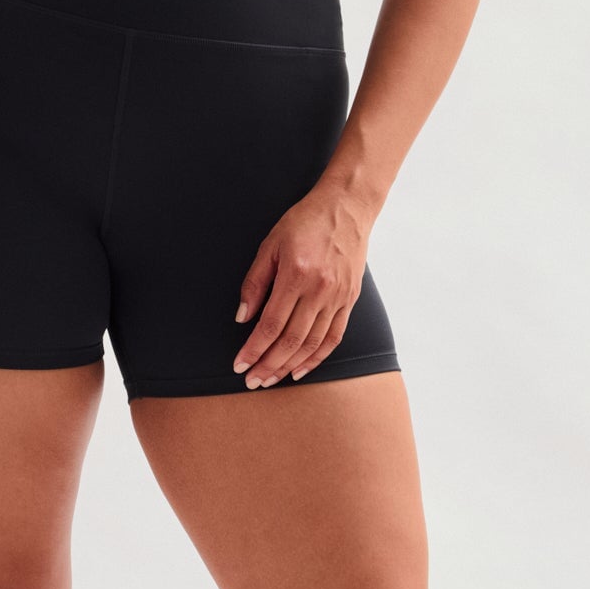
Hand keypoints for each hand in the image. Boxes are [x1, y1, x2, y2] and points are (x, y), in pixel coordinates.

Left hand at [232, 185, 372, 387]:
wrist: (346, 207)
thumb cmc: (305, 222)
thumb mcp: (270, 245)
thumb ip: (255, 283)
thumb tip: (242, 317)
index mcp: (296, 275)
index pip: (270, 325)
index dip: (253, 349)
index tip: (239, 364)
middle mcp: (319, 290)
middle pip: (290, 340)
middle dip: (268, 365)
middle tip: (252, 381)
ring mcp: (338, 297)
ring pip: (312, 343)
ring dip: (289, 365)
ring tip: (271, 379)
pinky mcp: (350, 300)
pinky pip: (333, 337)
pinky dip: (316, 357)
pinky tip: (300, 369)